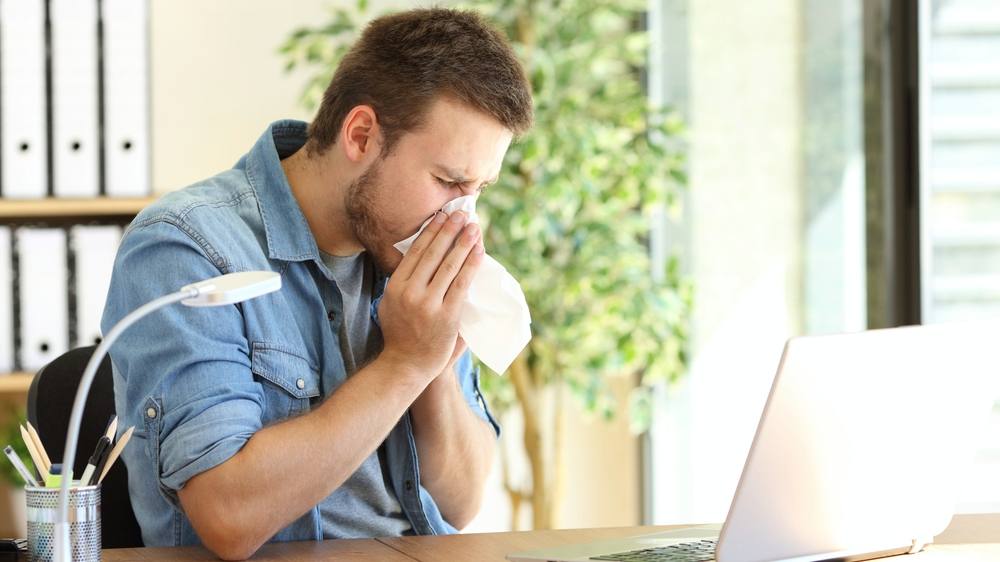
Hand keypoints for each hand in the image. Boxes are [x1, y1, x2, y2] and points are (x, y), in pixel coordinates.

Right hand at [378, 210, 483, 378]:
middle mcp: (409, 292)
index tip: (442, 215)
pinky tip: (479, 251)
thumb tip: (420, 255)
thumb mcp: (391, 304)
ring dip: (463, 243)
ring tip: (474, 227)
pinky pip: (462, 283)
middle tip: (461, 213)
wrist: (406, 365)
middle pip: (433, 253)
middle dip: (449, 230)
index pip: (415, 252)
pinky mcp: (447, 315)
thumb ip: (404, 282)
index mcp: (394, 287)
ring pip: (449, 265)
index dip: (431, 231)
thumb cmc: (401, 334)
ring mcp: (428, 304)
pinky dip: (471, 265)